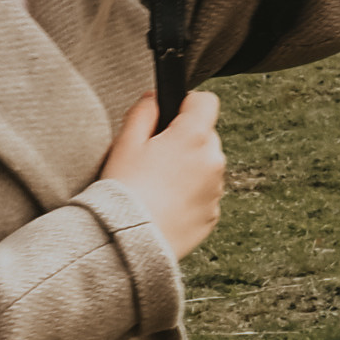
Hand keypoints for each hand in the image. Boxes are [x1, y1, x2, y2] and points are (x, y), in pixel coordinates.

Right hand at [102, 90, 225, 258]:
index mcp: (193, 137)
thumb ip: (143, 111)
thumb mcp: (125, 142)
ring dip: (189, 168)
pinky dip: (190, 195)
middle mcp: (213, 161)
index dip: (186, 104)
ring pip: (206, 166)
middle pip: (206, 136)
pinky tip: (165, 204)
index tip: (170, 116)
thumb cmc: (124, 190)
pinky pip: (204, 195)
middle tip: (154, 156)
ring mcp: (215, 190)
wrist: (129, 241)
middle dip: (185, 140)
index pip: (206, 102)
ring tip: (158, 185)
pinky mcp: (212, 215)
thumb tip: (154, 98)